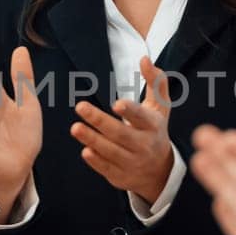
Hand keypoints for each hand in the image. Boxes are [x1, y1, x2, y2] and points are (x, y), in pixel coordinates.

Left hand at [73, 56, 173, 204]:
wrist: (159, 171)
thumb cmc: (155, 129)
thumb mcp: (160, 107)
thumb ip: (155, 81)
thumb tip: (144, 58)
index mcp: (153, 126)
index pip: (141, 117)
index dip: (130, 111)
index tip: (116, 104)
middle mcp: (144, 145)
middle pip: (121, 134)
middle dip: (100, 121)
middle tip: (80, 107)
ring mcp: (133, 163)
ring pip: (111, 151)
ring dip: (93, 139)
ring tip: (75, 128)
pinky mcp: (121, 176)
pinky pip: (107, 168)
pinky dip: (96, 161)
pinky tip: (85, 150)